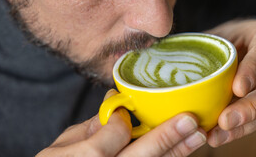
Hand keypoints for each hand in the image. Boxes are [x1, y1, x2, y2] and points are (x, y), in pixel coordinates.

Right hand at [36, 89, 206, 156]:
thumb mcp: (58, 150)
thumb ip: (88, 128)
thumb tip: (114, 103)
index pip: (115, 133)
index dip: (122, 119)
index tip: (124, 110)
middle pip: (141, 154)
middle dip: (166, 135)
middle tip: (191, 119)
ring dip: (176, 152)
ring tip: (197, 136)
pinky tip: (181, 150)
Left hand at [205, 19, 255, 146]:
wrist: (240, 44)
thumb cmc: (226, 37)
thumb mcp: (216, 33)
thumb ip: (200, 43)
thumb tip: (159, 50)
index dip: (252, 71)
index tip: (237, 88)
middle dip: (252, 108)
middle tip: (226, 120)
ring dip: (244, 126)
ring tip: (218, 134)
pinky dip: (238, 130)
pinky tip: (218, 136)